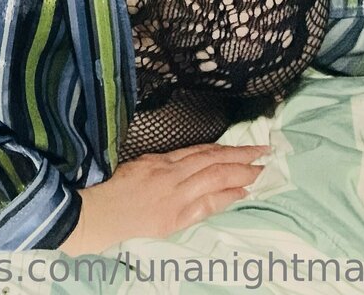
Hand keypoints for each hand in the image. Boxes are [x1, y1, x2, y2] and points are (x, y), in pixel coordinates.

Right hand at [59, 142, 267, 254]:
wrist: (98, 213)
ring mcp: (176, 195)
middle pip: (213, 161)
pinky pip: (207, 204)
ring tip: (261, 170)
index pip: (199, 151)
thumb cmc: (110, 188)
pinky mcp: (176, 217)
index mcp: (161, 160)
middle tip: (265, 152)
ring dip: (241, 173)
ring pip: (214, 178)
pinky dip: (227, 196)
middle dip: (241, 156)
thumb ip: (160, 163)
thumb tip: (180, 163)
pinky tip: (242, 193)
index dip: (224, 148)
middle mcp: (172, 174)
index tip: (245, 146)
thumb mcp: (136, 165)